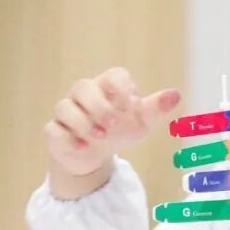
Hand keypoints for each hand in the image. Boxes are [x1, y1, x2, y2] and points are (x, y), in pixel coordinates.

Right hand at [44, 67, 180, 197]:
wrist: (96, 155)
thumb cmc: (121, 130)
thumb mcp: (142, 122)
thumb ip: (156, 108)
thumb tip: (176, 95)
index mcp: (108, 87)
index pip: (114, 75)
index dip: (122, 87)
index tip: (132, 105)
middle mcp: (85, 95)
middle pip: (83, 87)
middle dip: (99, 106)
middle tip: (113, 125)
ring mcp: (68, 111)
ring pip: (64, 107)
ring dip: (83, 123)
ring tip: (101, 138)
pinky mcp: (55, 130)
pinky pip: (53, 129)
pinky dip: (67, 139)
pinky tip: (83, 148)